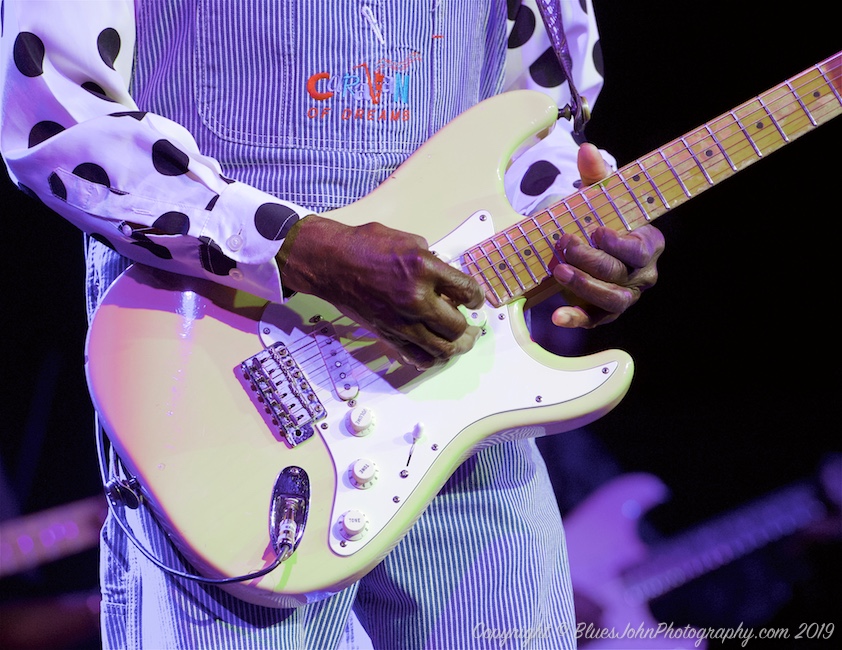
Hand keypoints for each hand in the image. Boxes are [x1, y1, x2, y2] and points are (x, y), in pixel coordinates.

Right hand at [277, 216, 484, 368]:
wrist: (332, 264)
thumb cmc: (367, 245)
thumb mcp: (408, 241)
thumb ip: (433, 262)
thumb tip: (447, 282)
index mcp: (425, 269)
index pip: (467, 291)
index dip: (476, 298)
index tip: (474, 300)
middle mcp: (416, 299)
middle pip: (457, 326)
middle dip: (467, 325)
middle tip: (470, 323)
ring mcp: (402, 321)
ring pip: (442, 348)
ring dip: (456, 347)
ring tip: (462, 343)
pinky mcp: (388, 334)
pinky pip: (417, 356)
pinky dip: (432, 358)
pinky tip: (437, 353)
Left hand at [551, 143, 664, 327]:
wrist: (595, 241)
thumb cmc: (604, 217)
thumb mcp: (601, 195)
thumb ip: (596, 175)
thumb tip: (586, 150)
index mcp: (649, 245)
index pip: (638, 249)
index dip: (619, 243)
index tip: (597, 231)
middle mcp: (641, 275)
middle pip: (618, 273)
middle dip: (589, 259)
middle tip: (564, 243)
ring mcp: (624, 296)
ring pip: (609, 299)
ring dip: (582, 286)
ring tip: (558, 271)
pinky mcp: (604, 312)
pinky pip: (592, 320)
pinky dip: (575, 319)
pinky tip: (556, 316)